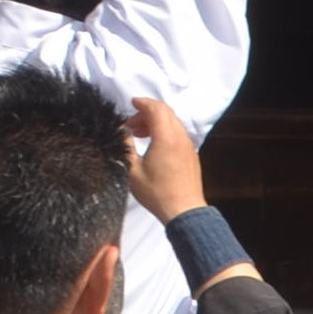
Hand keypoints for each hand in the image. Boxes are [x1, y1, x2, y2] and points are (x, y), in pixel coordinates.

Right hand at [129, 97, 206, 223]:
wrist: (184, 209)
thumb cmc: (156, 192)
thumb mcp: (133, 171)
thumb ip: (126, 147)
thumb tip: (121, 132)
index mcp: (166, 138)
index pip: (157, 109)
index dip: (143, 103)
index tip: (131, 104)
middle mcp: (180, 137)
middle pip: (166, 112)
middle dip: (148, 112)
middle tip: (131, 124)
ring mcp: (188, 145)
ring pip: (173, 122)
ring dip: (156, 121)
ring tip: (140, 133)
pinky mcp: (191, 153)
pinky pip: (178, 133)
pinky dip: (165, 130)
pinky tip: (154, 143)